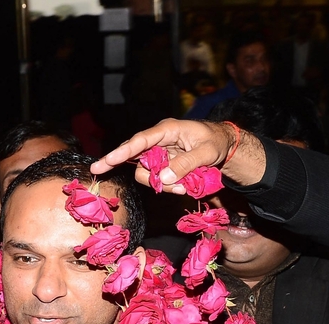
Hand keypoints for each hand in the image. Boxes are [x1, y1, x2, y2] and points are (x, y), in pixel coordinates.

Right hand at [90, 118, 265, 190]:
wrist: (224, 145)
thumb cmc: (216, 142)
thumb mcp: (207, 152)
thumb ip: (186, 164)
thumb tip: (163, 177)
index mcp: (167, 130)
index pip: (139, 141)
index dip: (120, 152)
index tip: (104, 163)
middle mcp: (158, 141)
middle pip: (136, 159)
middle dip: (141, 173)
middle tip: (132, 178)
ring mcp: (159, 154)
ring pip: (147, 174)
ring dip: (163, 185)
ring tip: (186, 187)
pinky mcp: (162, 165)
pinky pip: (157, 180)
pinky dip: (168, 187)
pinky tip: (184, 186)